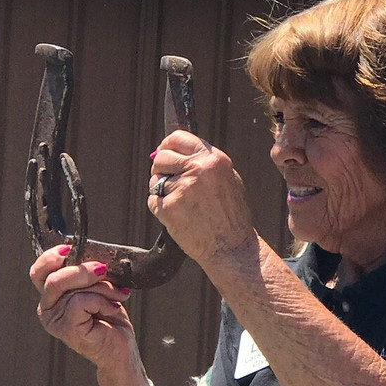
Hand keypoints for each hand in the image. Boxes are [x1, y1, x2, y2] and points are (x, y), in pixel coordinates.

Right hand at [28, 246, 146, 385]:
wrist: (122, 348)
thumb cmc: (110, 317)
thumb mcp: (98, 287)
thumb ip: (87, 274)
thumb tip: (91, 257)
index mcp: (51, 296)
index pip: (39, 271)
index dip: (51, 257)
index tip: (71, 248)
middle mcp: (47, 309)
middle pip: (54, 278)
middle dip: (82, 270)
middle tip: (103, 269)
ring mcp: (55, 321)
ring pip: (74, 289)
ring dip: (102, 288)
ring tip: (116, 297)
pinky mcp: (66, 330)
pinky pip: (82, 301)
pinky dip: (102, 302)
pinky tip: (111, 311)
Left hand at [149, 131, 257, 263]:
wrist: (231, 247)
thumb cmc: (232, 218)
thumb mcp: (229, 180)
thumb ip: (206, 164)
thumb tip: (179, 153)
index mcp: (214, 160)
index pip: (179, 138)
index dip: (168, 145)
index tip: (163, 151)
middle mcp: (198, 170)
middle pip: (162, 157)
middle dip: (160, 168)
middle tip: (168, 181)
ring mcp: (182, 188)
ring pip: (155, 181)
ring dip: (161, 191)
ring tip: (182, 205)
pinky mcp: (169, 207)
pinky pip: (153, 201)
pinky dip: (161, 209)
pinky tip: (179, 218)